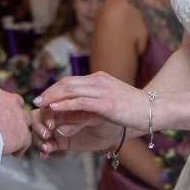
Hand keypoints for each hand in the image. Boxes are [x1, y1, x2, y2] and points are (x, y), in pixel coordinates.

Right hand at [0, 85, 30, 155]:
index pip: (6, 98)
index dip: (5, 108)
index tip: (0, 118)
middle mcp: (10, 101)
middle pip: (19, 106)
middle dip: (15, 116)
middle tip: (8, 128)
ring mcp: (19, 116)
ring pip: (26, 120)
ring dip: (20, 129)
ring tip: (12, 141)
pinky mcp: (22, 133)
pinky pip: (27, 139)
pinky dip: (21, 147)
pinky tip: (14, 153)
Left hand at [32, 72, 149, 152]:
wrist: (154, 110)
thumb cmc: (134, 109)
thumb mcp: (112, 100)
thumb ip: (97, 100)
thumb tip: (82, 107)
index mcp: (99, 79)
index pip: (71, 81)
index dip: (55, 89)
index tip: (43, 97)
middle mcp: (99, 81)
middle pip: (67, 83)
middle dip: (50, 92)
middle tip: (36, 100)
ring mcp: (102, 90)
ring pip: (71, 90)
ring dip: (53, 97)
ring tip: (41, 104)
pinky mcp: (106, 103)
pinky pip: (80, 102)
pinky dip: (65, 104)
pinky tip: (55, 108)